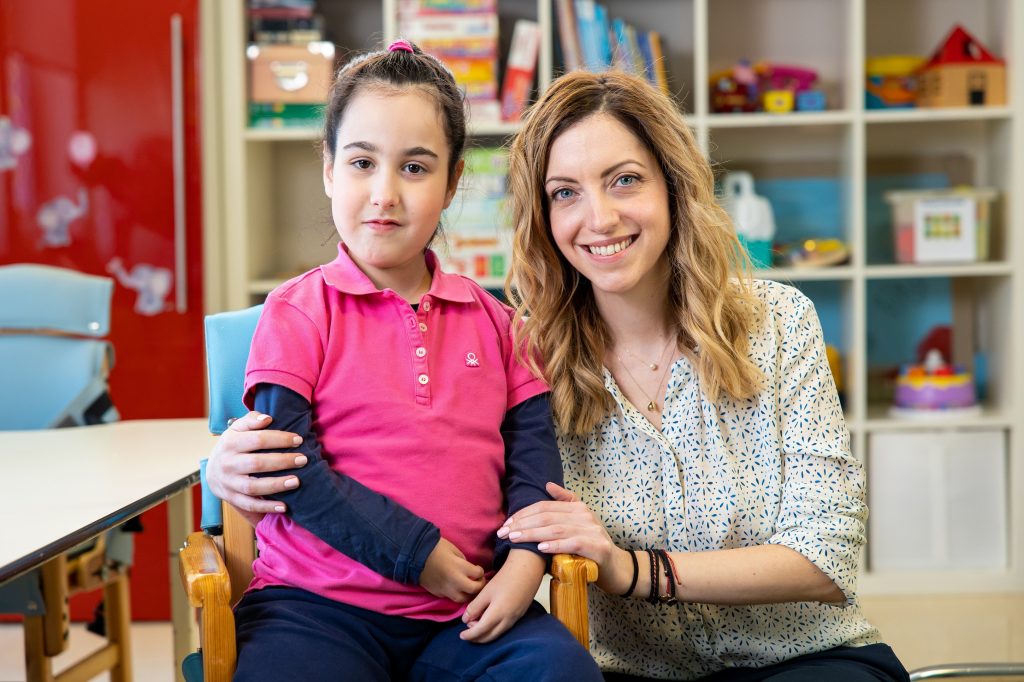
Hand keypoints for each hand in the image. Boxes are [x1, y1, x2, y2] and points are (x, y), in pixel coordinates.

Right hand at [207, 411, 305, 524]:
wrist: (212, 471)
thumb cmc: (232, 446)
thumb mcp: (237, 429)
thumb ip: (251, 420)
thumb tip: (267, 418)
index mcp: (230, 443)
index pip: (257, 439)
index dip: (279, 439)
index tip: (298, 440)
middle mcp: (227, 463)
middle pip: (257, 463)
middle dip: (282, 461)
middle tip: (303, 460)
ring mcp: (228, 483)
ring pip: (253, 487)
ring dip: (276, 485)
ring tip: (296, 481)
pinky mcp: (231, 498)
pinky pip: (249, 505)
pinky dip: (266, 507)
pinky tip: (284, 506)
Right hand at [419, 537, 485, 602]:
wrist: (415, 555)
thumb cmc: (435, 548)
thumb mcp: (453, 549)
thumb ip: (463, 561)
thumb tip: (469, 569)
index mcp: (459, 567)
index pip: (478, 574)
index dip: (480, 571)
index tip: (477, 568)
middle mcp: (455, 581)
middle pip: (474, 589)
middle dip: (480, 585)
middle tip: (479, 580)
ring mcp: (446, 589)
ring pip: (463, 599)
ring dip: (469, 594)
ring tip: (469, 588)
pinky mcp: (438, 593)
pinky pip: (451, 598)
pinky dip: (457, 595)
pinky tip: (457, 589)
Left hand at [460, 550, 542, 642]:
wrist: (526, 571)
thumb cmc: (504, 579)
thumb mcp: (486, 592)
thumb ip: (475, 607)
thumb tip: (465, 620)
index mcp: (498, 614)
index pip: (480, 631)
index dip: (470, 635)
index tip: (461, 635)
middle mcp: (507, 621)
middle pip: (489, 637)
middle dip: (477, 638)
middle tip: (467, 632)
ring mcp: (515, 619)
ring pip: (497, 634)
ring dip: (485, 634)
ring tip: (476, 625)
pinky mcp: (519, 615)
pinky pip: (504, 629)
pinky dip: (494, 630)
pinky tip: (489, 621)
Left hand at [498, 482, 632, 594]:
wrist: (616, 569)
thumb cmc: (591, 547)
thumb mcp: (578, 523)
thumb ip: (564, 504)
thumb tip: (547, 485)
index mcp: (578, 508)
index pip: (544, 507)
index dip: (524, 514)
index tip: (507, 524)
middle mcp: (585, 516)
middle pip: (547, 517)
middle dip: (523, 524)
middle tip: (504, 533)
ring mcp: (593, 531)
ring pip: (557, 529)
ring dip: (533, 534)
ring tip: (515, 539)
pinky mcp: (598, 548)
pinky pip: (573, 543)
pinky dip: (555, 545)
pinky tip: (541, 548)